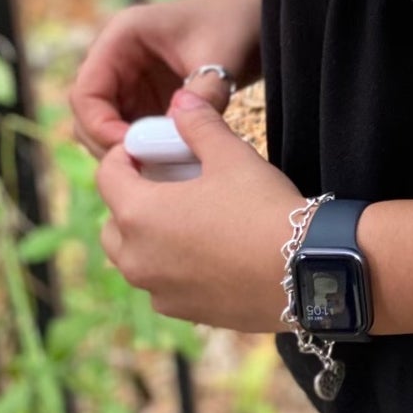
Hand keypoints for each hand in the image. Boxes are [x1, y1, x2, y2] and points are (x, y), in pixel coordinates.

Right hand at [71, 0, 262, 159]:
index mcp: (122, 37)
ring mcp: (130, 81)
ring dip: (127, 151)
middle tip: (143, 168)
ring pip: (107, 128)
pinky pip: (133, 133)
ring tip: (160, 169)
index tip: (131, 151)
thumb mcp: (221, 57)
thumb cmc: (237, 26)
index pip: (86, 92)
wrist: (259, 23)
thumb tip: (181, 133)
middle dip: (109, 144)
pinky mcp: (148, 100)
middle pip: (89, 115)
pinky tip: (170, 164)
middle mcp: (117, 59)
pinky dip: (146, 150)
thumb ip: (203, 94)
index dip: (99, 126)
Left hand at [95, 90, 298, 332]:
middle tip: (168, 186)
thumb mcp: (232, 156)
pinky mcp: (182, 311)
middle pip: (112, 223)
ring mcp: (157, 290)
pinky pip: (161, 284)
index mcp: (139, 214)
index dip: (124, 156)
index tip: (149, 150)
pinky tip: (208, 253)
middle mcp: (136, 257)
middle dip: (131, 201)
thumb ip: (199, 125)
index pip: (106, 176)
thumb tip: (181, 100)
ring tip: (187, 221)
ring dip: (148, 237)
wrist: (305, 271)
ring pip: (133, 258)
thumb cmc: (263, 209)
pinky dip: (172, 267)